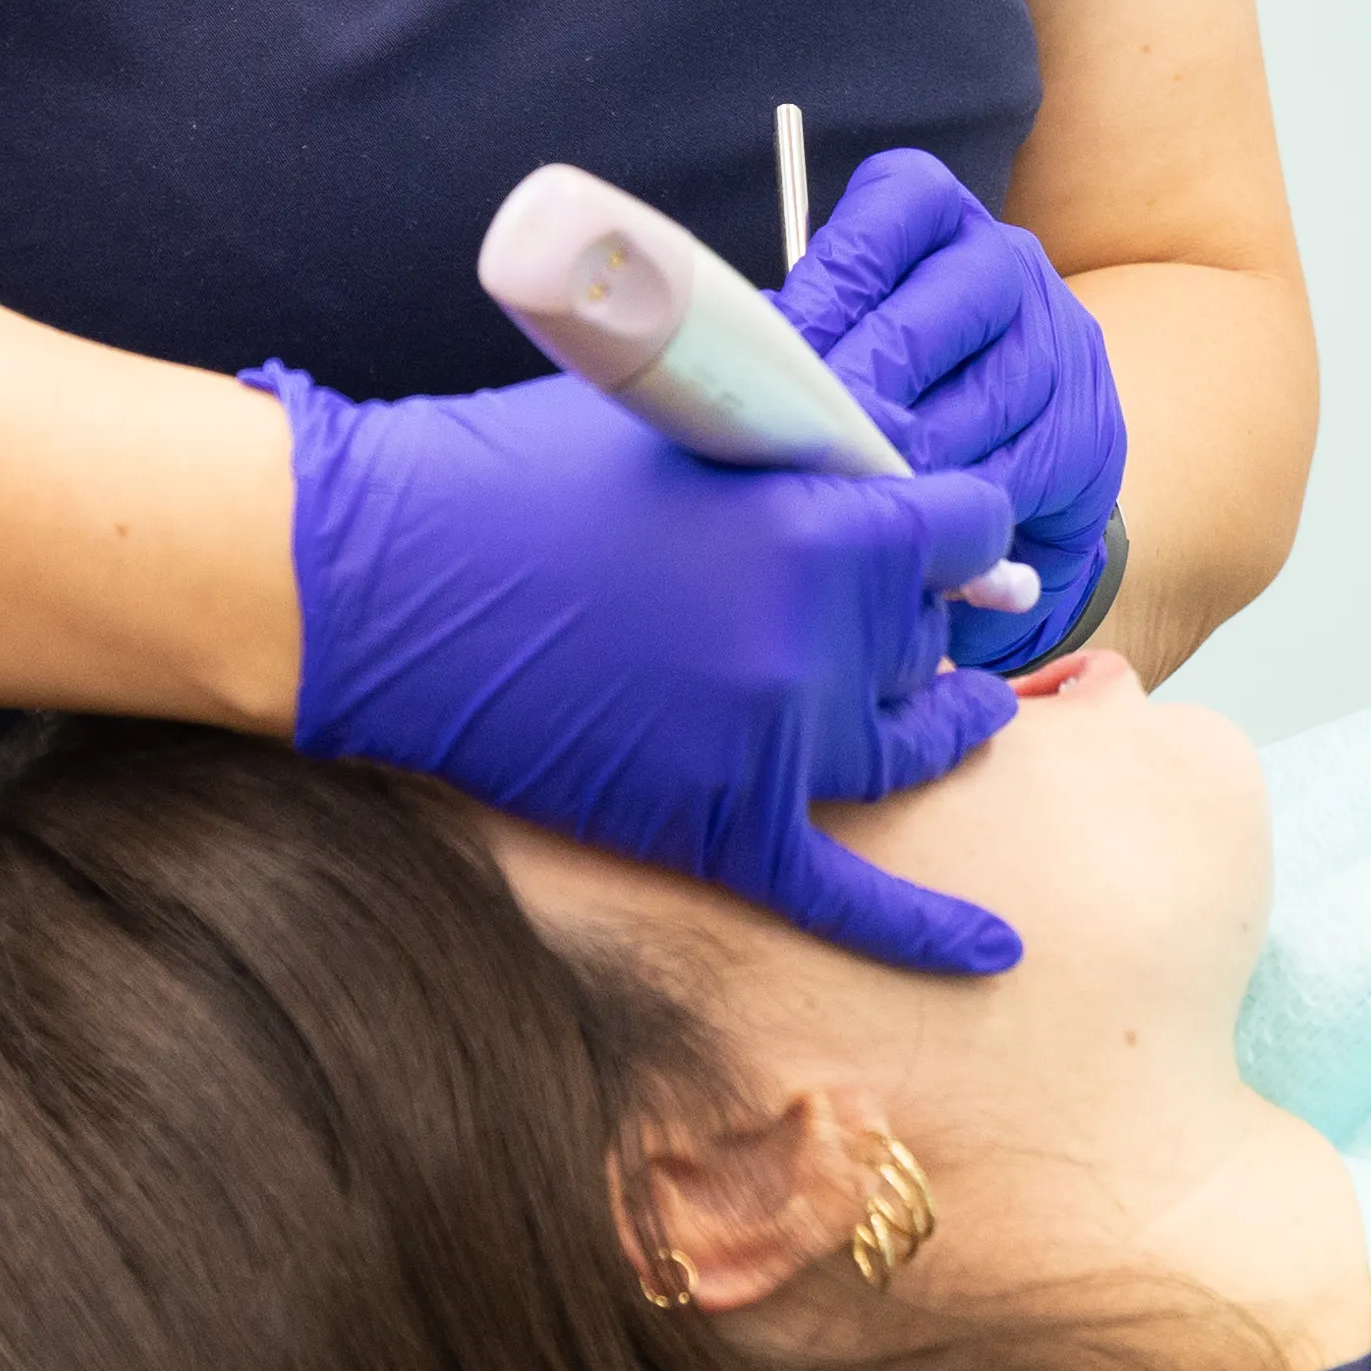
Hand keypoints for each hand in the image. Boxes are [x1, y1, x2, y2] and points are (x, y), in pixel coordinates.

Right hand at [264, 360, 1024, 973]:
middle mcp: (814, 643)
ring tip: (953, 704)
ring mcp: (767, 748)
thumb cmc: (513, 474)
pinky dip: (925, 929)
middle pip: (929, 633)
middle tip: (876, 591)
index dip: (950, 519)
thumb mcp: (683, 420)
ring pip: (909, 743)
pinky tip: (996, 949)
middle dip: (909, 610)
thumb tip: (892, 462)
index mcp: (820, 523)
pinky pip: (848, 895)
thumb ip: (800, 447)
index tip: (938, 523)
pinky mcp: (709, 829)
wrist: (373, 578)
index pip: (965, 525)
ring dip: (935, 721)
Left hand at [783, 148, 1128, 673]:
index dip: (838, 280)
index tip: (785, 348)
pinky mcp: (1089, 430)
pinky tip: (912, 523)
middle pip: (947, 305)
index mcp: (938, 218)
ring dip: (913, 449)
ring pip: (987, 394)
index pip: (898, 207)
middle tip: (811, 436)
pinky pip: (1023, 467)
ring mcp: (1061, 343)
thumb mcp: (842, 335)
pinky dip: (962, 501)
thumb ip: (806, 334)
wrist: (1006, 458)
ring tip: (848, 490)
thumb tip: (748, 353)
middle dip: (871, 377)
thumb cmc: (893, 384)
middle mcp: (1008, 262)